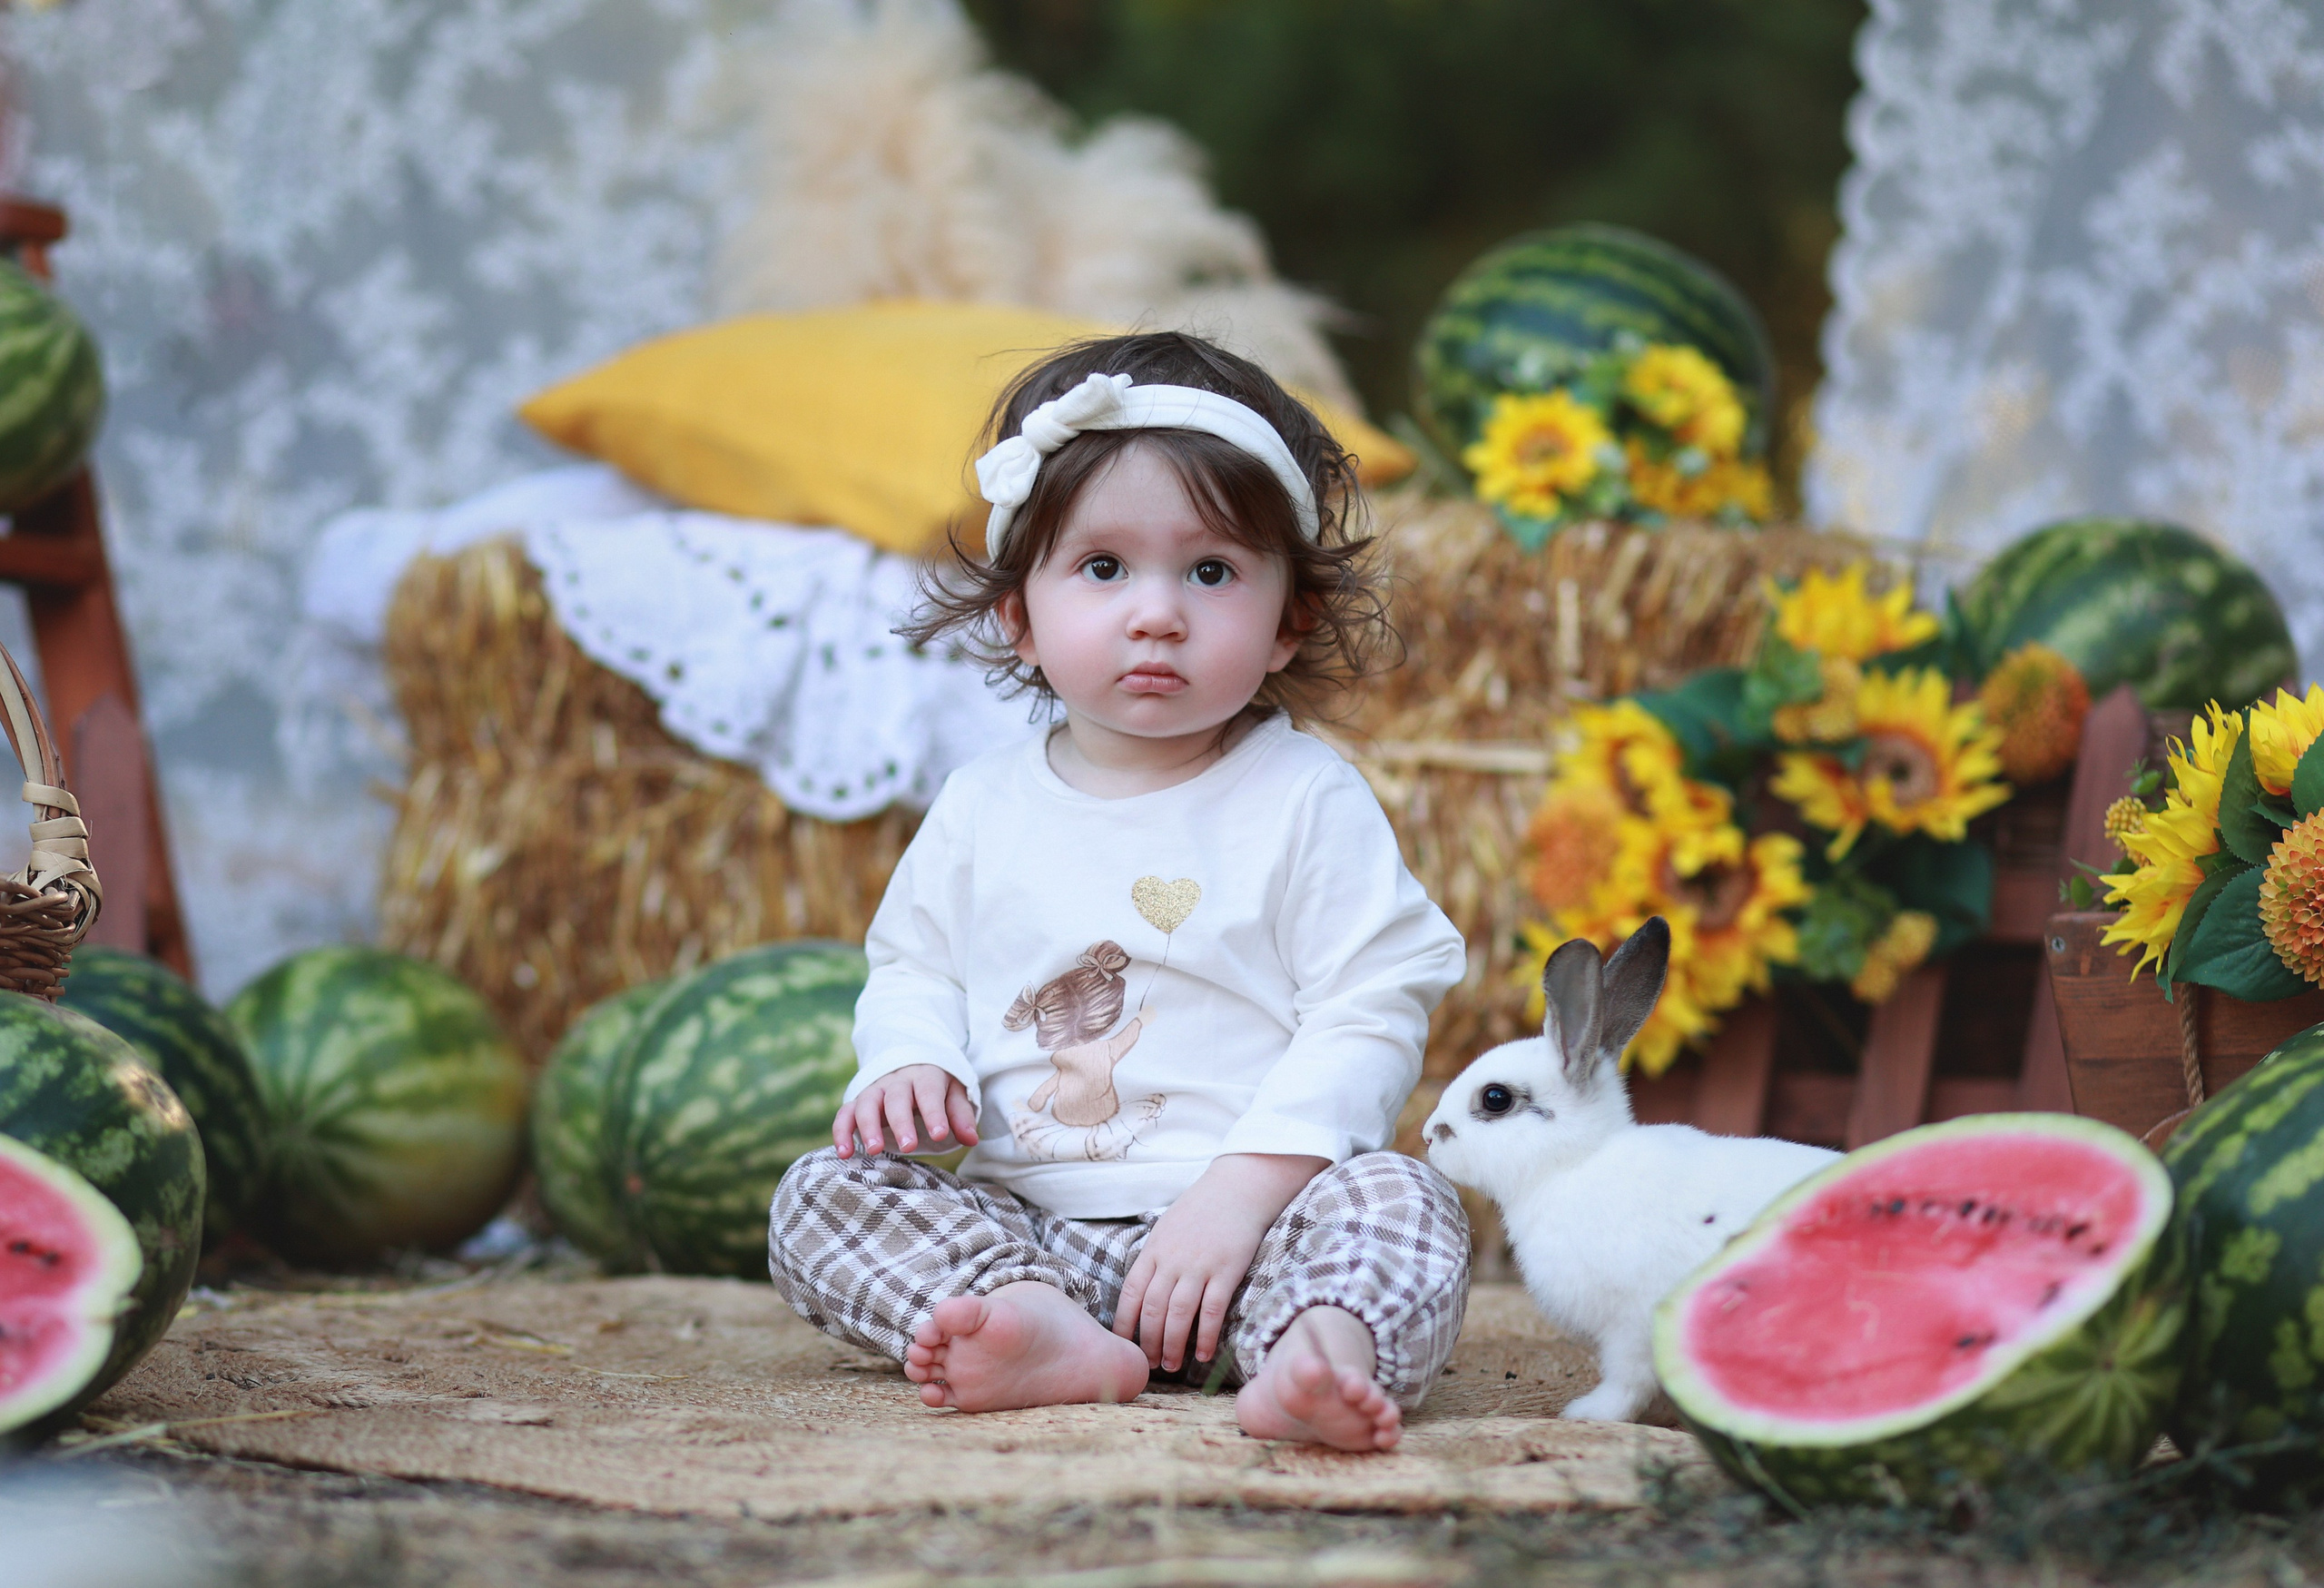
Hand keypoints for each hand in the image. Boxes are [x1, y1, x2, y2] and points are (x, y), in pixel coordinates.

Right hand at [833, 1064, 978, 1158]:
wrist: (910, 1066)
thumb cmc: (936, 1089)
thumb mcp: (954, 1094)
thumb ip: (960, 1116)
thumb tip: (972, 1139)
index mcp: (925, 1076)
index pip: (929, 1092)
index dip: (934, 1112)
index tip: (939, 1134)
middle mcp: (897, 1081)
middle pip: (897, 1098)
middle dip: (901, 1122)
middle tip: (909, 1147)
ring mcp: (875, 1090)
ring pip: (867, 1103)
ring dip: (868, 1126)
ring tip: (874, 1150)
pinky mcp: (858, 1102)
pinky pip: (845, 1113)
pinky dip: (841, 1131)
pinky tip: (844, 1153)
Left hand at [1113, 1153, 1324, 1372]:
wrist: (1238, 1188)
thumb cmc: (1201, 1210)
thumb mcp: (1167, 1228)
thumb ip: (1155, 1258)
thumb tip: (1143, 1291)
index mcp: (1154, 1250)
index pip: (1130, 1293)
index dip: (1123, 1323)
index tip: (1122, 1345)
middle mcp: (1172, 1261)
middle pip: (1152, 1310)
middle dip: (1148, 1342)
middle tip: (1150, 1364)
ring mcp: (1199, 1266)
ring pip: (1178, 1315)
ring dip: (1173, 1346)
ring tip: (1171, 1366)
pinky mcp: (1226, 1271)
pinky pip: (1212, 1311)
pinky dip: (1206, 1336)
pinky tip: (1203, 1354)